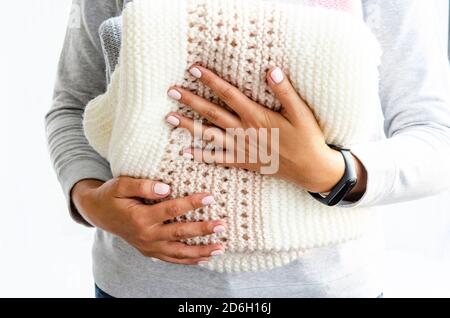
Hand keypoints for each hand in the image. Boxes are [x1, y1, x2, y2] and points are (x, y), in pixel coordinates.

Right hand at [71, 178, 225, 264]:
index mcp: (140, 218)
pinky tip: (204, 258)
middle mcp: (146, 236)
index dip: (192, 203)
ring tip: (220, 247)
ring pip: (179, 252)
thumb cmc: (111, 195)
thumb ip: (143, 186)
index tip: (210, 197)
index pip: (172, 210)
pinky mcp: (150, 251)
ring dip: (201, 250)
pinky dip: (189, 260)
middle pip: (180, 233)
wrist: (98, 213)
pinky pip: (172, 259)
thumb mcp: (121, 185)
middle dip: (203, 230)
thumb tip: (165, 188)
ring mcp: (148, 247)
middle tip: (222, 225)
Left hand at [166, 65, 366, 195]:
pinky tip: (186, 151)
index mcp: (256, 116)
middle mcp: (244, 131)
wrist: (310, 169)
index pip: (228, 94)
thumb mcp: (301, 112)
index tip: (193, 69)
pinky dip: (201, 155)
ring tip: (169, 118)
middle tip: (171, 91)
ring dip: (188, 126)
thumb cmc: (307, 138)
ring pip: (209, 135)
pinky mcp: (243, 162)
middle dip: (190, 101)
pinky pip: (218, 159)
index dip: (210, 80)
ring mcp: (241, 148)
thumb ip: (285, 92)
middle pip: (212, 113)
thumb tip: (272, 70)